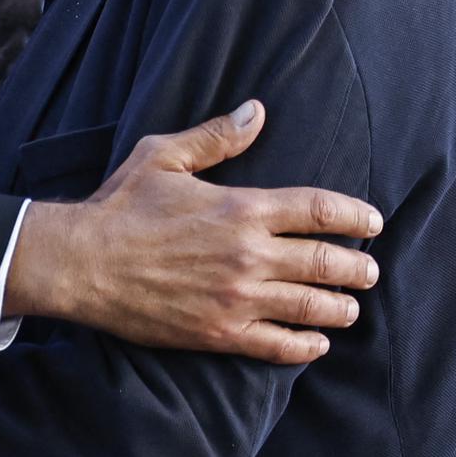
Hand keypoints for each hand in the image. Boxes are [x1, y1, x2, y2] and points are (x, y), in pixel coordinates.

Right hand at [7, 100, 383, 365]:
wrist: (82, 264)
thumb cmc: (121, 206)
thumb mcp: (165, 156)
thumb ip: (217, 136)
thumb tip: (257, 110)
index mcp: (243, 208)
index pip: (320, 210)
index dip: (356, 215)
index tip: (373, 221)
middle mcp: (249, 255)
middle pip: (326, 262)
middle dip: (358, 267)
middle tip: (371, 270)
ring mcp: (237, 299)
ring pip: (310, 308)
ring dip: (340, 307)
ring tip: (352, 307)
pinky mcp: (219, 333)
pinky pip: (277, 346)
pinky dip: (305, 347)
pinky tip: (316, 344)